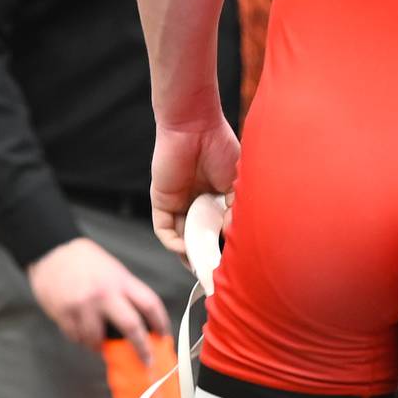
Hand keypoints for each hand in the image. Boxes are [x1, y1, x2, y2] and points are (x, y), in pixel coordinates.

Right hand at [28, 237, 169, 362]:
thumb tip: (139, 323)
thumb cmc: (85, 261)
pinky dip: (81, 339)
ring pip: (97, 339)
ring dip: (100, 345)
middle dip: (142, 348)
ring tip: (99, 339)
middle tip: (146, 361)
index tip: (164, 336)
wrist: (52, 251)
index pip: (150, 304)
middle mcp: (105, 294)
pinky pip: (76, 337)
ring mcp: (83, 305)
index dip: (161, 323)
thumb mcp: (114, 271)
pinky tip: (81, 331)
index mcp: (121, 281)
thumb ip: (125, 294)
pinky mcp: (63, 313)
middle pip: (131, 326)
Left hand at [150, 119, 239, 261]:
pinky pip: (163, 229)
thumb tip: (232, 236)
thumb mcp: (235, 184)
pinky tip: (184, 250)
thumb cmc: (220, 147)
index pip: (218, 229)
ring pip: (181, 237)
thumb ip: (234, 210)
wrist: (195, 125)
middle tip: (215, 273)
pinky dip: (173, 243)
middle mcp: (197, 202)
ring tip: (200, 267)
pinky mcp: (162, 201)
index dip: (224, 246)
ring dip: (189, 254)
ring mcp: (178, 203)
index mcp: (216, 197)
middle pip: (199, 237)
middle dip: (206, 256)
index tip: (234, 263)